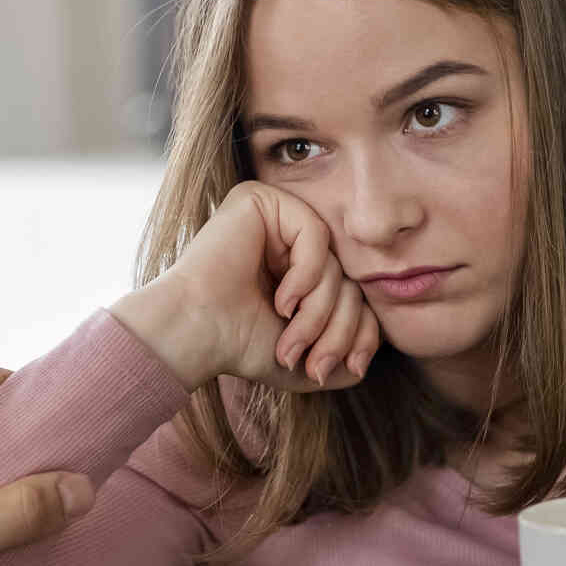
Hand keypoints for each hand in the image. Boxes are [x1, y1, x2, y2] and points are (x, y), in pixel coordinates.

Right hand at [111, 181, 379, 391]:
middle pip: (347, 278)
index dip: (360, 331)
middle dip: (339, 329)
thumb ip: (345, 353)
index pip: (351, 292)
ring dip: (319, 311)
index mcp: (297, 269)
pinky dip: (306, 275)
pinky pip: (315, 234)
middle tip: (315, 363)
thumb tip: (371, 353)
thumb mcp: (307, 358)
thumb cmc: (238, 345)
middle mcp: (288, 238)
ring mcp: (275, 216)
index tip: (348, 366)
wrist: (194, 335)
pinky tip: (282, 301)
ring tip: (290, 338)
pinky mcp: (261, 199)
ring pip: (334, 262)